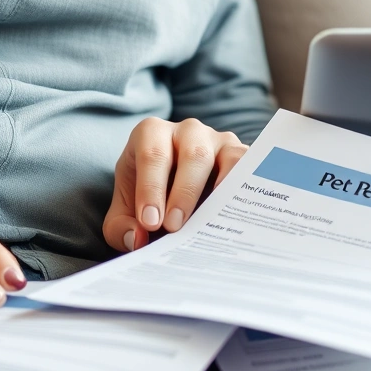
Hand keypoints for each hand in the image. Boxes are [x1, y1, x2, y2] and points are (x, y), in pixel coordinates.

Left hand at [103, 117, 246, 252]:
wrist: (172, 191)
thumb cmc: (149, 195)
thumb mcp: (126, 211)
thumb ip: (120, 227)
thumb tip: (136, 239)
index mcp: (152, 134)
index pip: (152, 155)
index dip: (151, 189)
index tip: (150, 222)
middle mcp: (187, 130)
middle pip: (193, 155)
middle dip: (184, 193)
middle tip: (174, 226)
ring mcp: (219, 140)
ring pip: (227, 158)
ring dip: (220, 193)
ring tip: (208, 224)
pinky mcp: (242, 155)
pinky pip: (250, 168)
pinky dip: (245, 190)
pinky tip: (235, 216)